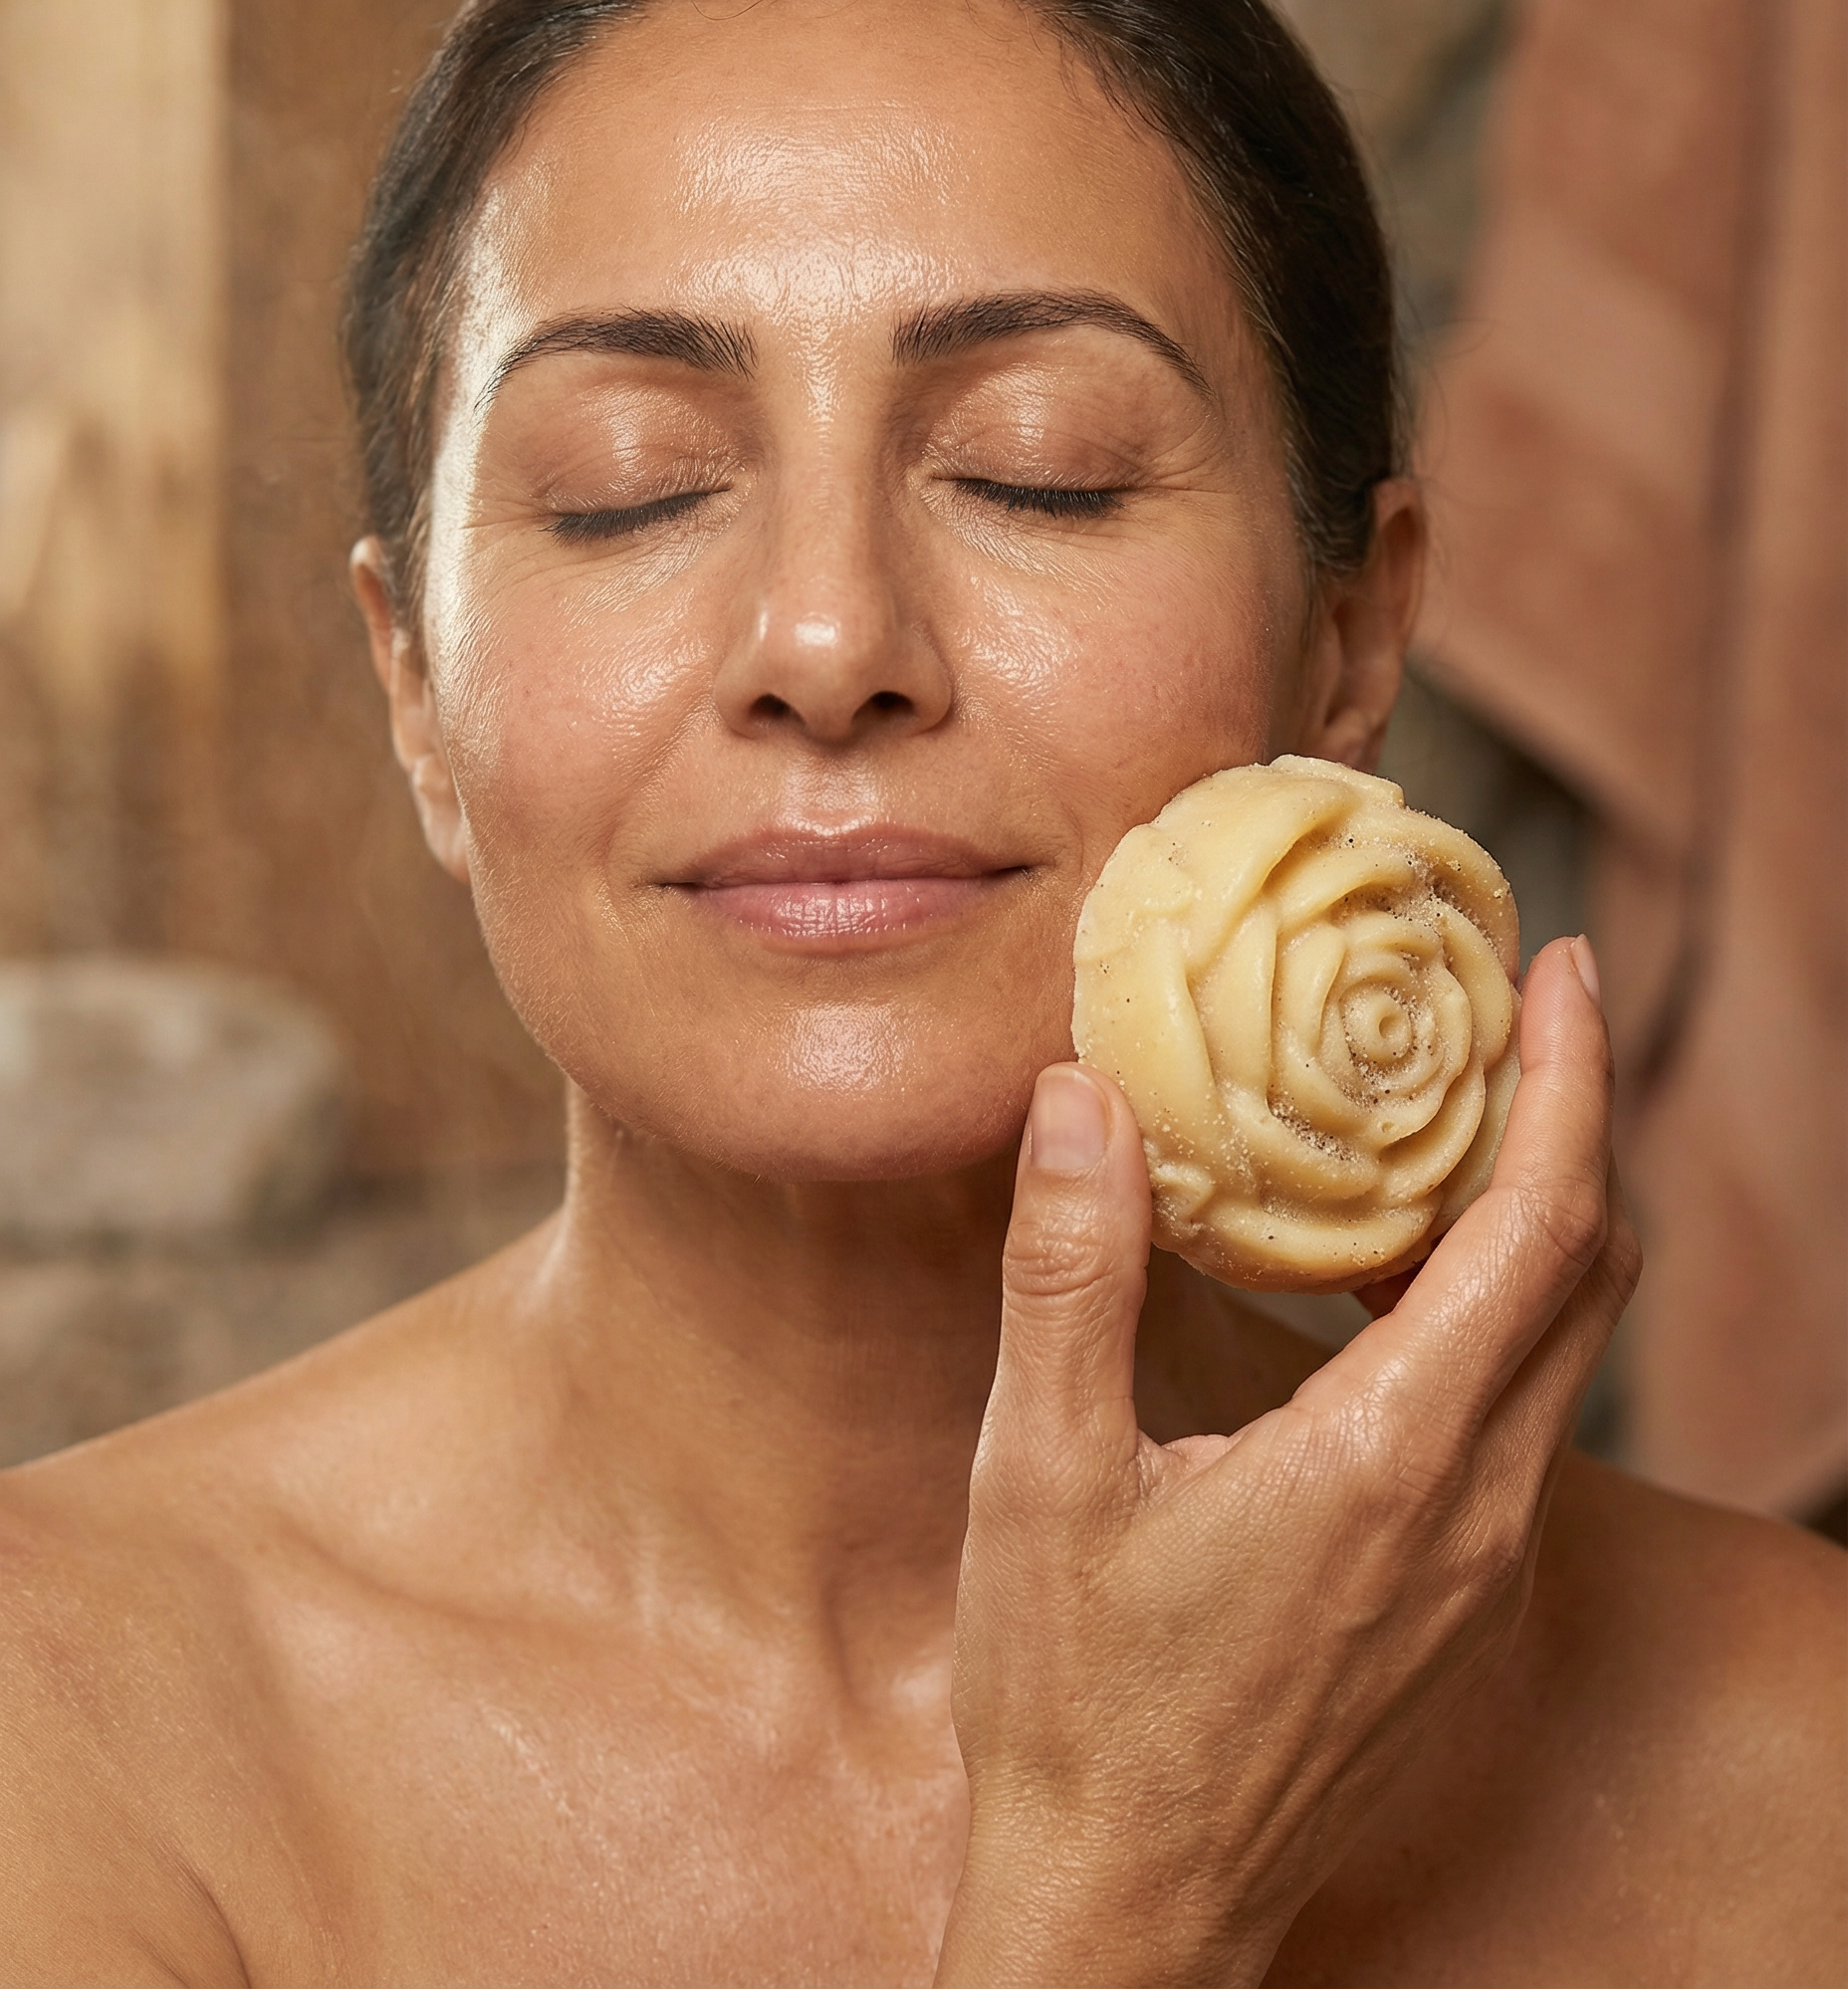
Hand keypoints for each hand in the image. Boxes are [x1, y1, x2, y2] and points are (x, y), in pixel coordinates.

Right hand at [935, 936, 1638, 1987]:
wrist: (1131, 1908)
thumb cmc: (1079, 1704)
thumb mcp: (1040, 1475)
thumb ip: (1070, 1274)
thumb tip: (1078, 1097)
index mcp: (1392, 1462)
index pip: (1541, 1231)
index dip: (1570, 1082)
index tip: (1564, 968)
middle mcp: (1476, 1509)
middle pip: (1591, 1275)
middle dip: (1574, 1123)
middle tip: (1512, 1012)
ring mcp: (1482, 1565)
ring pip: (1565, 1348)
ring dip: (1535, 1217)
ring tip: (1445, 1123)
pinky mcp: (1458, 1602)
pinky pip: (1522, 1414)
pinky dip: (1494, 1309)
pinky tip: (1388, 1284)